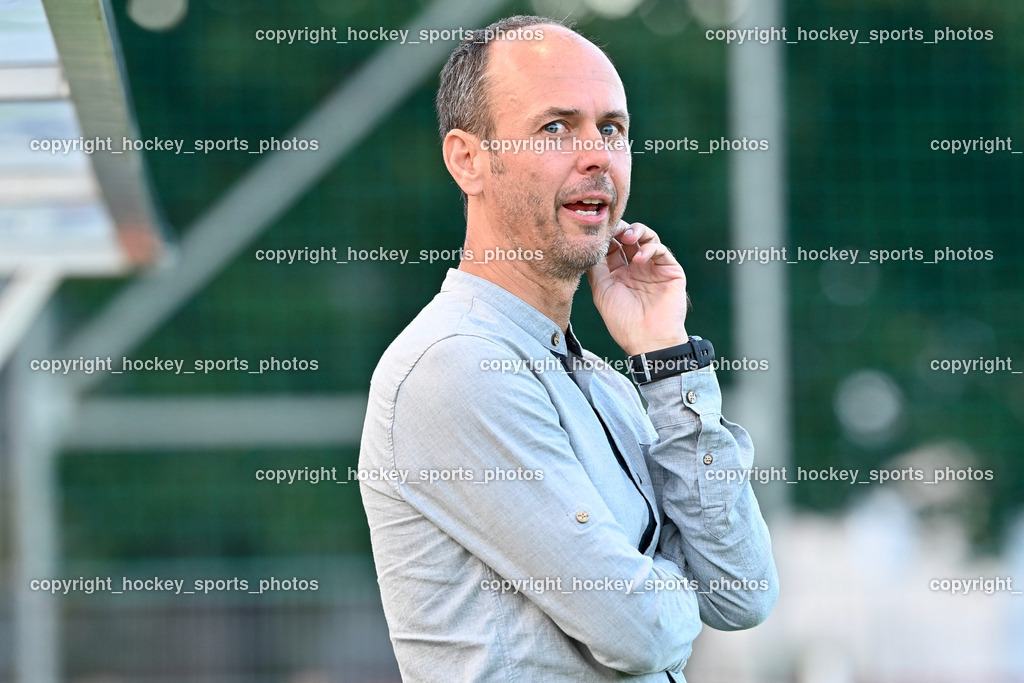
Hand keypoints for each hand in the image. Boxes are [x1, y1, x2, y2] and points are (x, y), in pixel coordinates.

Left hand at [587, 220, 688, 355]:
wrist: (648, 339)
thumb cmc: (622, 320)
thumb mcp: (602, 291)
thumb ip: (596, 267)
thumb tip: (590, 246)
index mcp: (619, 273)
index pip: (613, 247)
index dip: (607, 237)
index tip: (599, 231)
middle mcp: (636, 268)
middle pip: (629, 238)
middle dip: (621, 229)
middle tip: (614, 228)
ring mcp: (654, 268)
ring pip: (647, 238)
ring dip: (637, 232)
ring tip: (627, 237)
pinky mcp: (671, 270)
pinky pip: (661, 250)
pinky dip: (649, 249)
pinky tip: (638, 258)